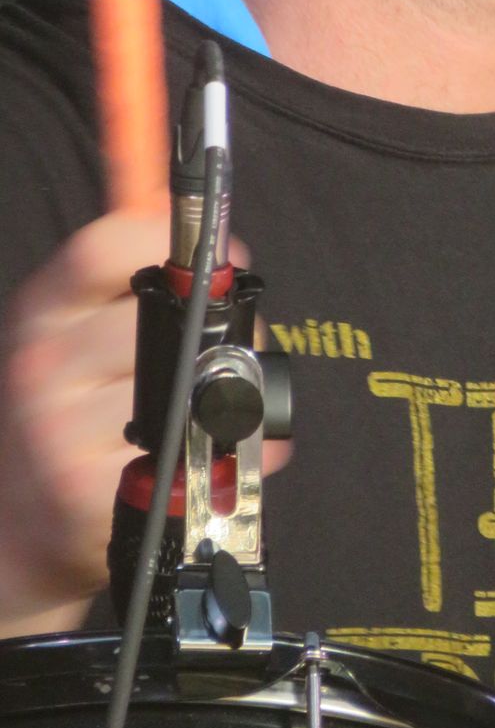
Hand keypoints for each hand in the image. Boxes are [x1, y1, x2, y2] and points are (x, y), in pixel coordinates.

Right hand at [0, 210, 279, 634]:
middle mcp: (43, 368)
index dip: (173, 242)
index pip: (104, 249)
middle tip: (225, 347)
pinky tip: (213, 453)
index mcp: (41, 314)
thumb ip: (120, 270)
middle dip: (222, 329)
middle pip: (170, 318)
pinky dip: (238, 451)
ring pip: (195, 385)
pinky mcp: (98, 494)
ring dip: (233, 392)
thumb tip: (172, 200)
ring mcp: (65, 433)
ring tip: (215, 404)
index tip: (215, 256)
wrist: (17, 528)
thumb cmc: (63, 409)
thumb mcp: (70, 327)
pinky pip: (207, 452)